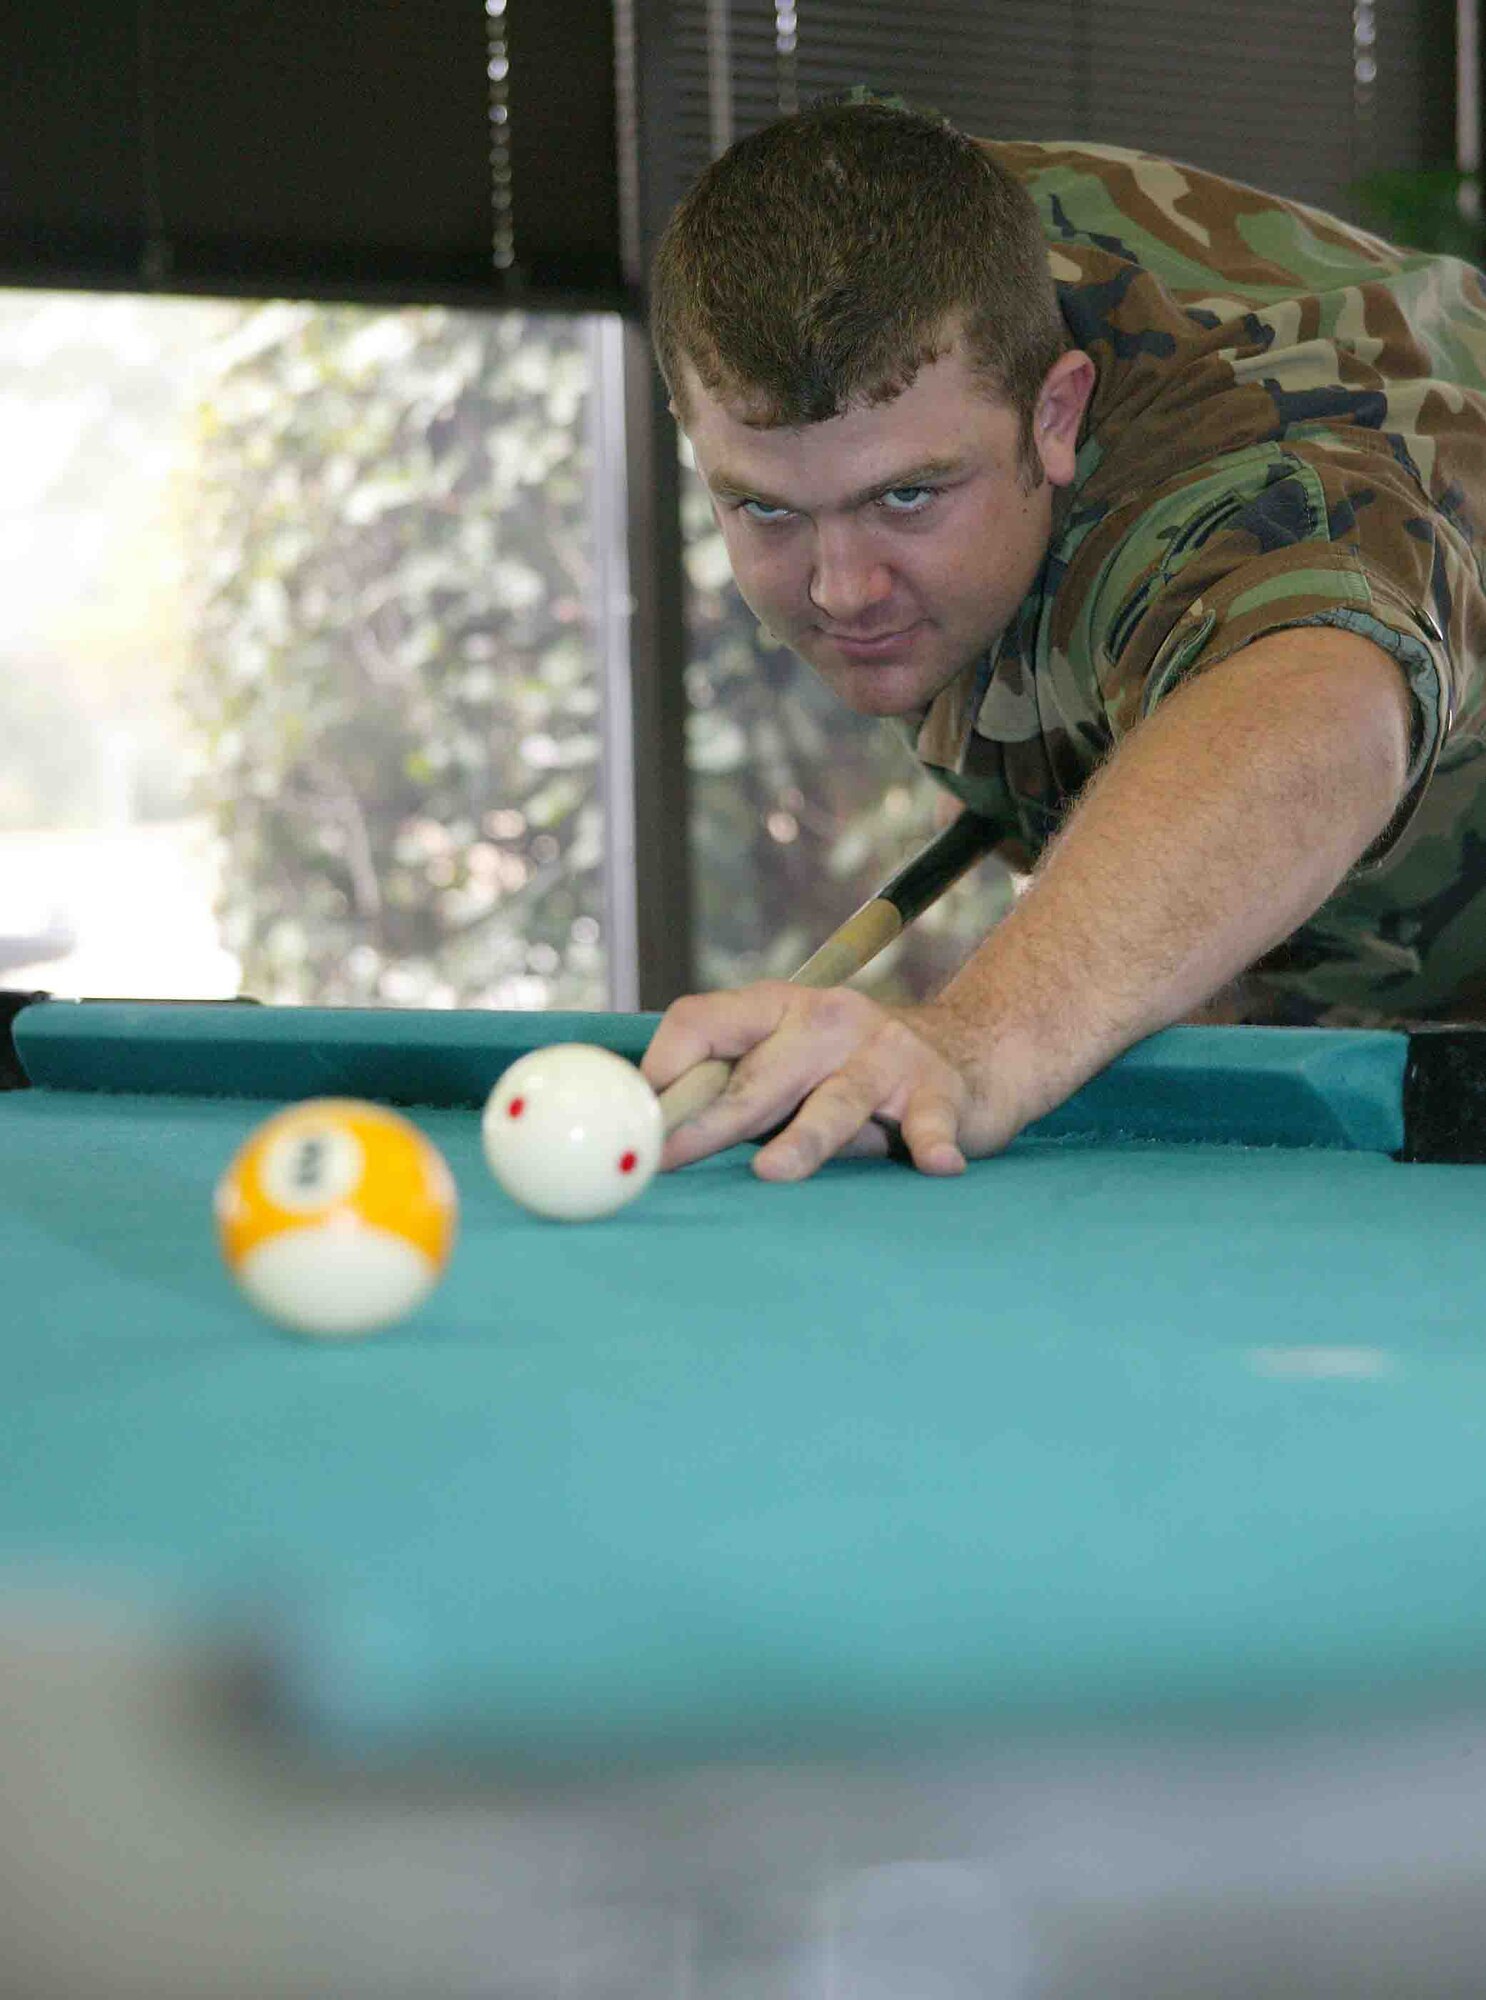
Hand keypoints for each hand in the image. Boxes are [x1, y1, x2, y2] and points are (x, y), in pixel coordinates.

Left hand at [640, 982, 1019, 1181]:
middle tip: (672, 1156)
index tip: (638, 1122)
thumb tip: (650, 1132)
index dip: (662, 1070)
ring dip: (803, 1139)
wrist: (975, 1049)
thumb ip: (735, 1085)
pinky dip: (931, 1141)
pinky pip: (930, 1119)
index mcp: (776, 1009)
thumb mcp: (791, 1061)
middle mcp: (827, 1020)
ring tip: (773, 1171)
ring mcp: (884, 1052)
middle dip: (710, 1120)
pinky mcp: (937, 1088)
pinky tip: (934, 1162)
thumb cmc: (856, 1069)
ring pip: (835, 1101)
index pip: (701, 1021)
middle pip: (758, 1074)